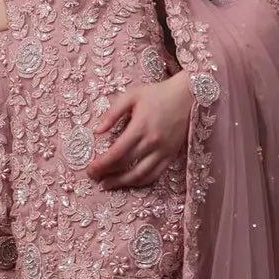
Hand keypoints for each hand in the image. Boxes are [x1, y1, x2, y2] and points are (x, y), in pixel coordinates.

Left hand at [86, 72, 193, 188]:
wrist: (187, 96)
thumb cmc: (157, 93)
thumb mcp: (132, 96)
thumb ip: (113, 113)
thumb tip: (97, 131)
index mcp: (140, 127)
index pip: (116, 152)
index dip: (102, 164)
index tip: (90, 169)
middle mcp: (152, 142)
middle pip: (126, 165)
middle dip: (107, 174)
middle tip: (94, 177)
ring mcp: (163, 151)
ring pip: (140, 175)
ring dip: (122, 183)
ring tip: (108, 185)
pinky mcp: (171, 155)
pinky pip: (155, 174)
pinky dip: (141, 181)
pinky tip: (130, 182)